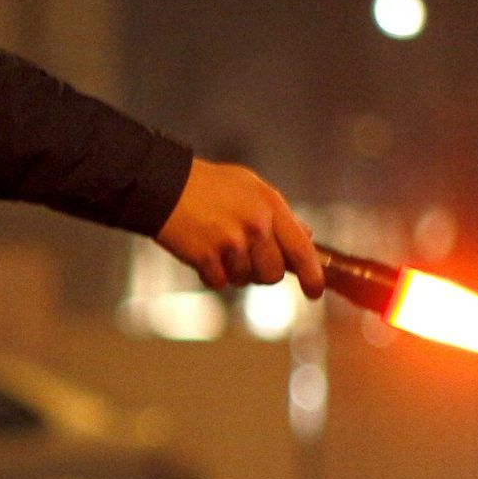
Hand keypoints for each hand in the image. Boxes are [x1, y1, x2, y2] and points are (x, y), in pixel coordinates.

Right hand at [156, 158, 323, 295]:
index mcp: (270, 205)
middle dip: (261, 273)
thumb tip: (306, 236)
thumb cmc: (209, 186)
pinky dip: (210, 274)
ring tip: (217, 246)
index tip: (314, 293)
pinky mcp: (206, 257)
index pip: (301, 249)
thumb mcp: (251, 188)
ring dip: (232, 272)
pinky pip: (219, 282)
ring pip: (244, 280)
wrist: (164, 186)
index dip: (312, 276)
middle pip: (272, 274)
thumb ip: (278, 213)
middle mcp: (255, 225)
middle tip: (245, 259)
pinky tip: (201, 252)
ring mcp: (231, 242)